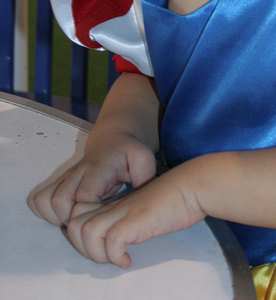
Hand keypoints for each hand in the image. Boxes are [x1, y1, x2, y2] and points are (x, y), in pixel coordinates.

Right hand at [28, 133, 156, 227]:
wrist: (112, 139)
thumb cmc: (129, 153)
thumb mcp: (144, 160)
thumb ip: (145, 179)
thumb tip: (141, 202)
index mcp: (100, 168)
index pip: (84, 195)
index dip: (90, 212)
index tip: (104, 218)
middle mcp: (78, 172)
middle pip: (61, 201)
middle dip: (73, 221)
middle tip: (91, 228)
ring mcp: (66, 177)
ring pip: (46, 200)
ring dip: (57, 219)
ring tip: (79, 224)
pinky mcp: (59, 182)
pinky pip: (40, 200)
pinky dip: (46, 213)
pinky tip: (65, 217)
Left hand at [66, 165, 205, 268]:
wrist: (192, 186)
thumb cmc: (173, 199)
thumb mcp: (141, 211)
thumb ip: (128, 221)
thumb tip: (118, 245)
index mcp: (113, 204)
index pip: (77, 214)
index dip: (81, 235)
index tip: (102, 247)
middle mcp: (114, 206)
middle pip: (73, 224)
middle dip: (83, 248)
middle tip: (105, 256)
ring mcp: (124, 211)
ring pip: (86, 231)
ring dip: (96, 253)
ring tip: (115, 258)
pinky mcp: (137, 219)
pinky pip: (112, 241)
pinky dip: (116, 256)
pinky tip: (129, 260)